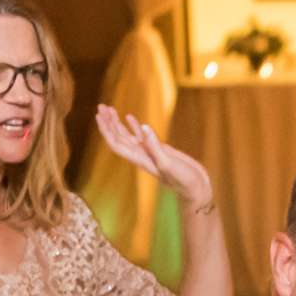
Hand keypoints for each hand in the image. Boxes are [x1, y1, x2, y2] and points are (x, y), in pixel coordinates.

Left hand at [94, 106, 214, 205]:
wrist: (196, 189)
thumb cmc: (183, 180)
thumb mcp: (169, 163)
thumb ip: (155, 146)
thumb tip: (143, 127)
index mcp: (140, 160)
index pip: (117, 144)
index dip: (106, 130)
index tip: (99, 116)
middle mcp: (141, 156)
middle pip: (118, 138)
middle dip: (108, 122)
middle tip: (101, 106)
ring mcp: (149, 153)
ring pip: (128, 136)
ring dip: (117, 123)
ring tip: (109, 108)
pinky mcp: (159, 150)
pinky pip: (142, 136)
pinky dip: (134, 126)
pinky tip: (130, 117)